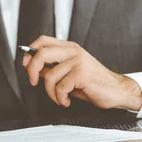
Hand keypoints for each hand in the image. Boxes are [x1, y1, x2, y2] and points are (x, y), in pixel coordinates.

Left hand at [23, 36, 141, 110]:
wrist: (115, 91)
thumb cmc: (92, 83)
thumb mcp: (69, 74)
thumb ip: (52, 69)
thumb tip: (32, 69)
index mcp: (70, 48)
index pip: (43, 40)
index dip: (30, 51)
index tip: (26, 64)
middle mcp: (73, 51)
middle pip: (41, 54)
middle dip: (31, 71)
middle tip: (33, 82)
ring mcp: (78, 61)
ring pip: (49, 77)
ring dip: (50, 93)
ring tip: (59, 98)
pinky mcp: (82, 73)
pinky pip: (60, 88)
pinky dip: (60, 99)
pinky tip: (66, 101)